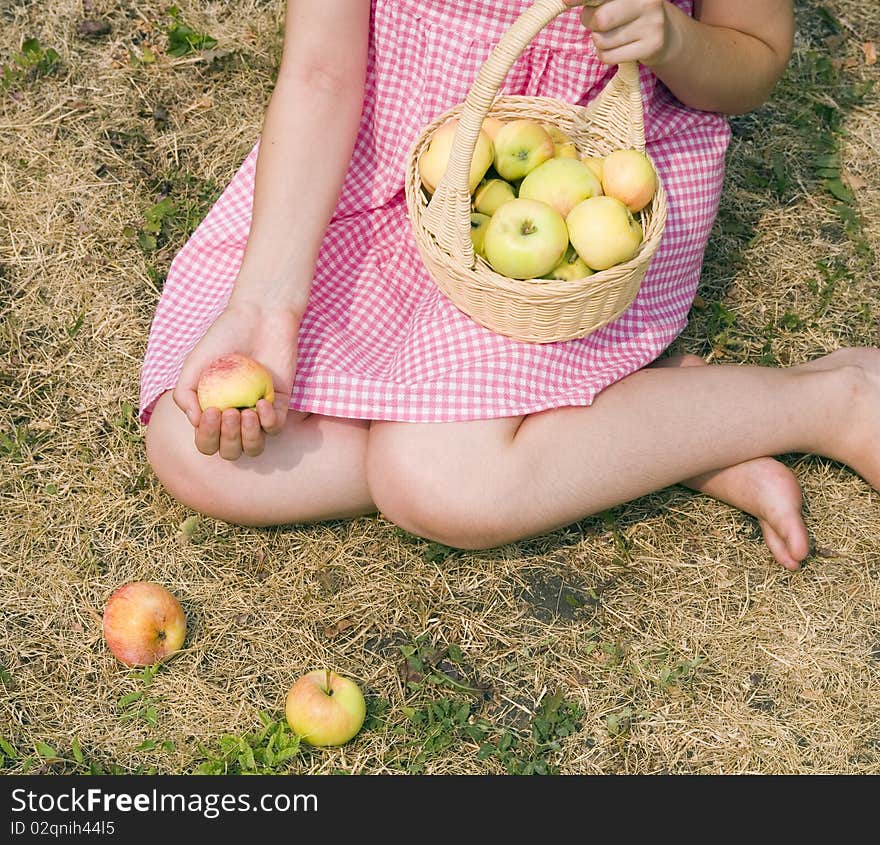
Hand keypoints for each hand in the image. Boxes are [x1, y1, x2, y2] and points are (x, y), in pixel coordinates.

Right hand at [173, 295, 300, 459]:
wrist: (258, 317)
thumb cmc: (224, 338)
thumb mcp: (194, 364)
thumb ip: (184, 394)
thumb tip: (196, 423)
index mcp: (212, 412)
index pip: (208, 443)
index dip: (207, 438)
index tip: (210, 412)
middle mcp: (235, 418)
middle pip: (231, 451)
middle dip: (227, 440)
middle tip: (228, 411)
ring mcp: (258, 413)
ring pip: (255, 447)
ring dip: (248, 437)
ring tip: (244, 412)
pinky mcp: (280, 404)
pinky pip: (275, 427)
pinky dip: (268, 422)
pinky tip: (261, 403)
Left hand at [564, 0, 676, 67]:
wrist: (665, 35)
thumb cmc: (631, 13)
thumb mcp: (618, 0)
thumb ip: (596, 0)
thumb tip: (567, 0)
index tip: (566, 1)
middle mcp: (648, 1)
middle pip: (600, 19)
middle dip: (590, 22)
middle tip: (597, 22)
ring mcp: (652, 24)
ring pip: (601, 40)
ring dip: (599, 41)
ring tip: (613, 35)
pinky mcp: (651, 46)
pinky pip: (608, 57)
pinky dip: (605, 55)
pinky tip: (618, 48)